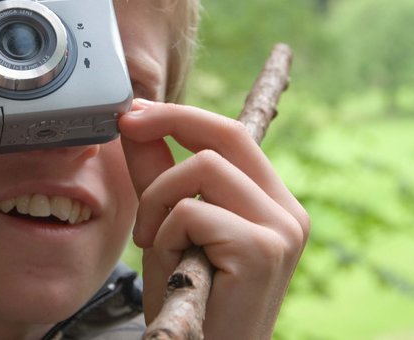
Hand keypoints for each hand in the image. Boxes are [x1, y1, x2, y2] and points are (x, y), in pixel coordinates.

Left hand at [119, 99, 309, 338]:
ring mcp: (281, 230)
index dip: (179, 114)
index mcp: (272, 203)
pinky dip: (166, 234)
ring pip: (201, 166)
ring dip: (158, 200)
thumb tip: (134, 123)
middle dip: (167, 121)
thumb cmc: (189, 302)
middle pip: (225, 134)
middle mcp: (288, 212)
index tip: (134, 112)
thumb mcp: (167, 228)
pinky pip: (190, 211)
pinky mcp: (262, 249)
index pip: (230, 134)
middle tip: (125, 126)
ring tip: (154, 243)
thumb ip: (156, 177)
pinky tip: (172, 267)